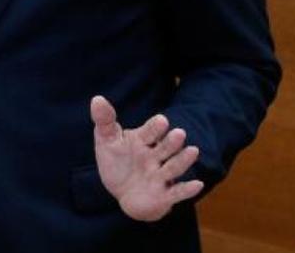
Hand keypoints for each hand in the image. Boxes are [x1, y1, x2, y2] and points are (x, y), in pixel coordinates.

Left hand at [91, 95, 202, 221]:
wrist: (124, 193)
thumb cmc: (117, 162)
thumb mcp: (106, 140)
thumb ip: (104, 121)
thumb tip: (97, 99)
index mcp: (143, 140)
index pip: (151, 131)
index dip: (156, 127)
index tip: (161, 121)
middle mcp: (156, 156)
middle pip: (166, 147)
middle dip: (172, 141)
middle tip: (179, 133)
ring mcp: (160, 175)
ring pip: (174, 167)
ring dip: (183, 160)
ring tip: (193, 151)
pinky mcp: (164, 195)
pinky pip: (177, 192)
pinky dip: (187, 190)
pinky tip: (197, 185)